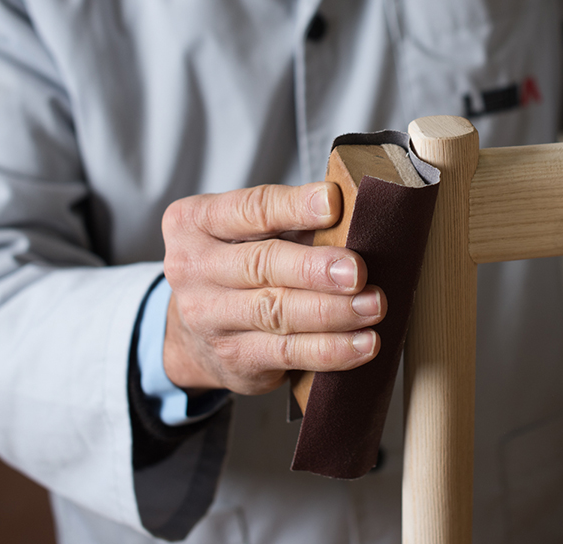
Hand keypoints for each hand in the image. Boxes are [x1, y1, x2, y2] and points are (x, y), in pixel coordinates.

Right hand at [161, 182, 383, 394]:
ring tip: (373, 306)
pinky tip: (362, 344)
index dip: (294, 206)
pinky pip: (288, 353)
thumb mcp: (248, 232)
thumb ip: (292, 222)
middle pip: (261, 265)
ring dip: (333, 311)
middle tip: (357, 271)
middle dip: (315, 268)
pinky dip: (331, 350)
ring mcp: (210, 317)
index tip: (334, 203)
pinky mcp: (234, 358)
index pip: (249, 209)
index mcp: (196, 222)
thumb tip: (357, 218)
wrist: (190, 334)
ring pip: (277, 313)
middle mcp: (194, 268)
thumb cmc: (236, 264)